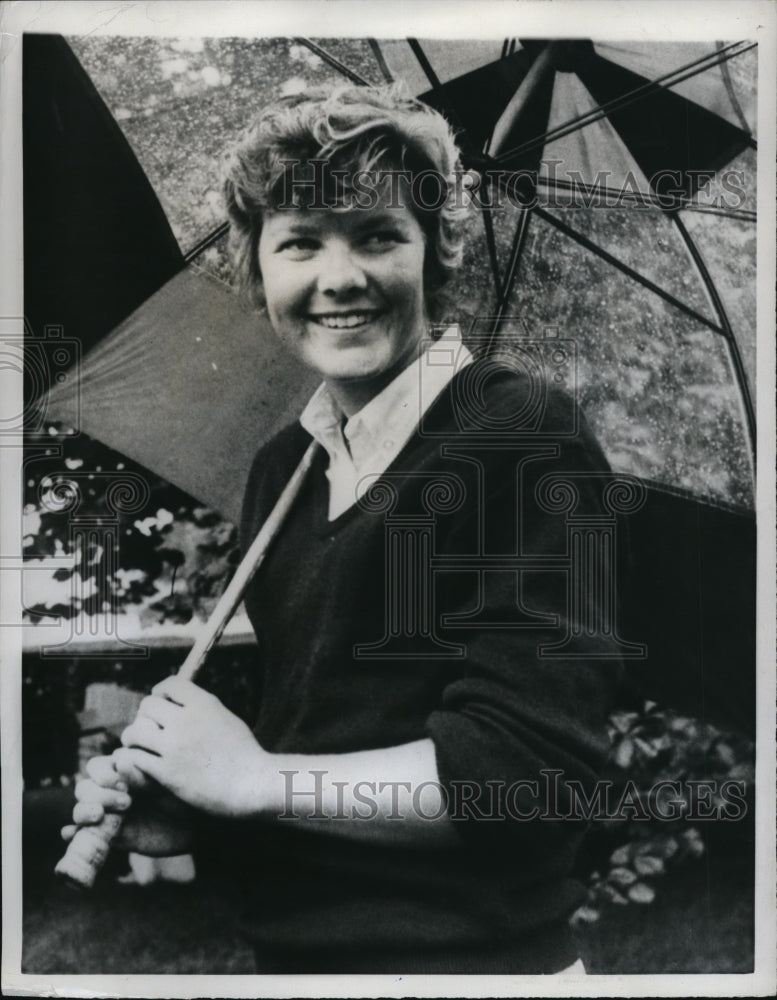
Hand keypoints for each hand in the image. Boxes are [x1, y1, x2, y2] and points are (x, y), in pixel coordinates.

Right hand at [61, 753, 193, 856]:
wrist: (199, 825)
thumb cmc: (184, 795)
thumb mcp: (165, 782)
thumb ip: (142, 775)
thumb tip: (120, 762)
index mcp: (123, 772)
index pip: (96, 767)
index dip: (103, 774)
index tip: (122, 783)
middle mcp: (112, 792)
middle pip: (84, 788)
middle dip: (97, 794)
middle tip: (126, 802)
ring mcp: (109, 815)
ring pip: (81, 810)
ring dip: (83, 812)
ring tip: (99, 816)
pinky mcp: (112, 837)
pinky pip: (85, 836)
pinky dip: (73, 834)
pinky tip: (70, 834)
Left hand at [118, 676, 271, 817]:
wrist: (251, 785)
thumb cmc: (244, 754)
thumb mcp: (226, 718)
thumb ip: (201, 708)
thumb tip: (179, 702)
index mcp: (204, 704)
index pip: (170, 684)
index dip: (161, 692)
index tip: (162, 702)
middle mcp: (186, 721)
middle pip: (147, 705)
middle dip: (146, 715)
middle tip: (150, 728)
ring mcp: (175, 747)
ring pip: (135, 731)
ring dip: (134, 737)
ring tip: (138, 744)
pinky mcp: (167, 773)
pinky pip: (134, 758)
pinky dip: (134, 759)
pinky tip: (140, 762)